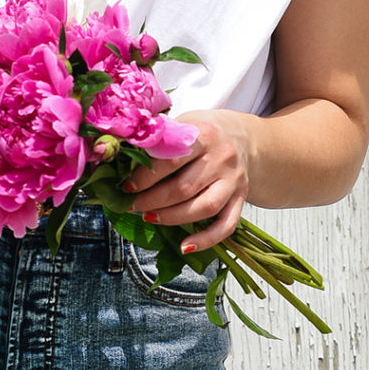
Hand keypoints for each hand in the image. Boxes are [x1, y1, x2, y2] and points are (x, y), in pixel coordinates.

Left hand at [124, 112, 250, 250]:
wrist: (244, 137)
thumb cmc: (206, 132)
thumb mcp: (184, 123)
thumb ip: (161, 139)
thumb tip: (125, 157)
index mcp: (205, 135)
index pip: (171, 160)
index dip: (146, 177)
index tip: (128, 186)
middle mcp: (223, 159)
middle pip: (184, 188)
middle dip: (153, 201)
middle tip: (133, 205)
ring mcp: (234, 181)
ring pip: (204, 208)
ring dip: (172, 218)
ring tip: (150, 218)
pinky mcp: (241, 199)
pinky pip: (226, 225)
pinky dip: (206, 240)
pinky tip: (185, 247)